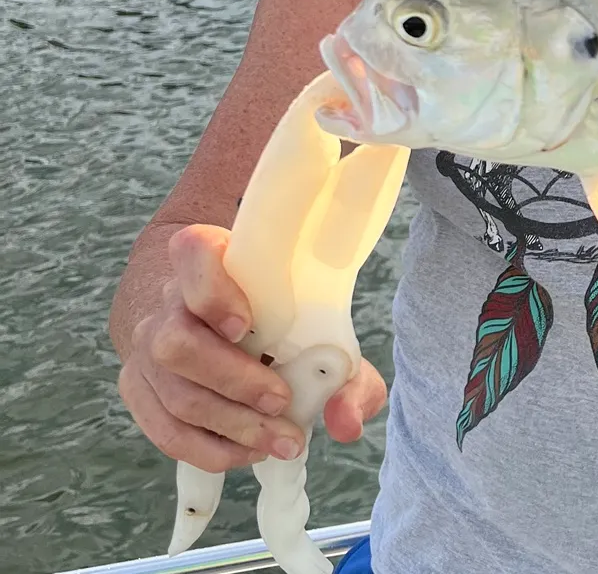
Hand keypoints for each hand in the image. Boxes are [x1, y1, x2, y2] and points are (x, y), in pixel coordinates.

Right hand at [118, 225, 387, 471]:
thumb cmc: (272, 308)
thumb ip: (343, 367)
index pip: (193, 255)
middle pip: (179, 343)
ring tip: (280, 440)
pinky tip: (249, 451)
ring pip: (175, 394)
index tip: (246, 325)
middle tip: (281, 401)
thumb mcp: (312, 312)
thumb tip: (348, 421)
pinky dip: (212, 449)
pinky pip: (167, 431)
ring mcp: (147, 348)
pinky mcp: (140, 389)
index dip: (214, 293)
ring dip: (231, 425)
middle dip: (234, 380)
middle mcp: (167, 301)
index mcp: (208, 256)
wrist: (205, 308)